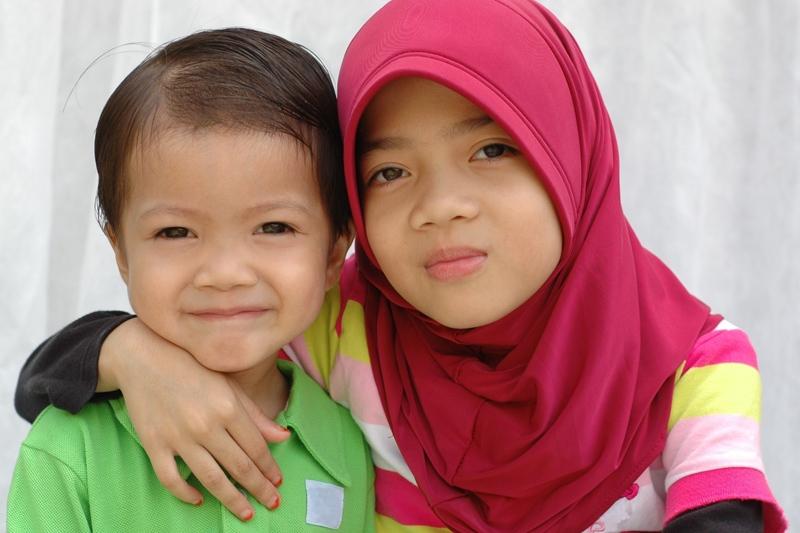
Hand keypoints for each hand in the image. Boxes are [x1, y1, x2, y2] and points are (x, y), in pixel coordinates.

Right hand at [99, 318, 289, 520]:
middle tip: (272, 503)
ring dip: (232, 500)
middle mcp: (205, 424)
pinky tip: (200, 499)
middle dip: (259, 488)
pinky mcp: (153, 444)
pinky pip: (171, 478)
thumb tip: (284, 437)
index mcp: (228, 406)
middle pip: (239, 467)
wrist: (144, 356)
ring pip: (211, 478)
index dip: (270, 468)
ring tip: (246, 512)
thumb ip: (256, 414)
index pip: (256, 447)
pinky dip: (186, 493)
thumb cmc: (193, 368)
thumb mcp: (229, 384)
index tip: (278, 482)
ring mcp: (178, 437)